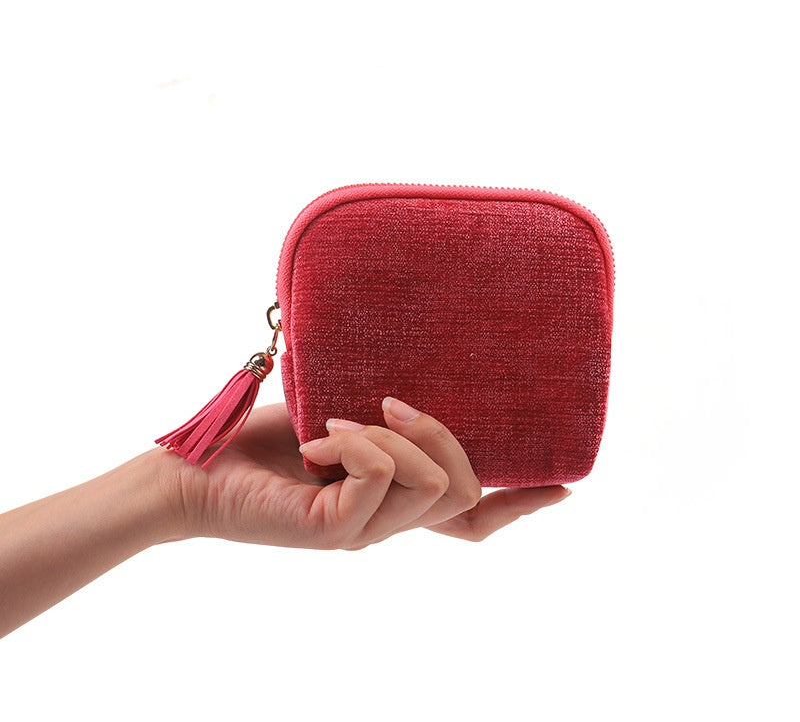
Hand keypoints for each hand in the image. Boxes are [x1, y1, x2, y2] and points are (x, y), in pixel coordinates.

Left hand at [163, 398, 570, 549]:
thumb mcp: (341, 411)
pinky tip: (317, 437)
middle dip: (445, 434)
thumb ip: (384, 412)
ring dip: (396, 435)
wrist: (197, 467)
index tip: (566, 487)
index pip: (471, 517)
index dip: (521, 504)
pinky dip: (357, 442)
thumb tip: (418, 380)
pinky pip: (382, 478)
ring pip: (436, 487)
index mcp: (394, 496)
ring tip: (342, 420)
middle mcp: (388, 521)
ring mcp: (365, 532)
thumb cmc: (263, 438)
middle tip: (395, 402)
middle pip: (468, 493)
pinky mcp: (337, 531)